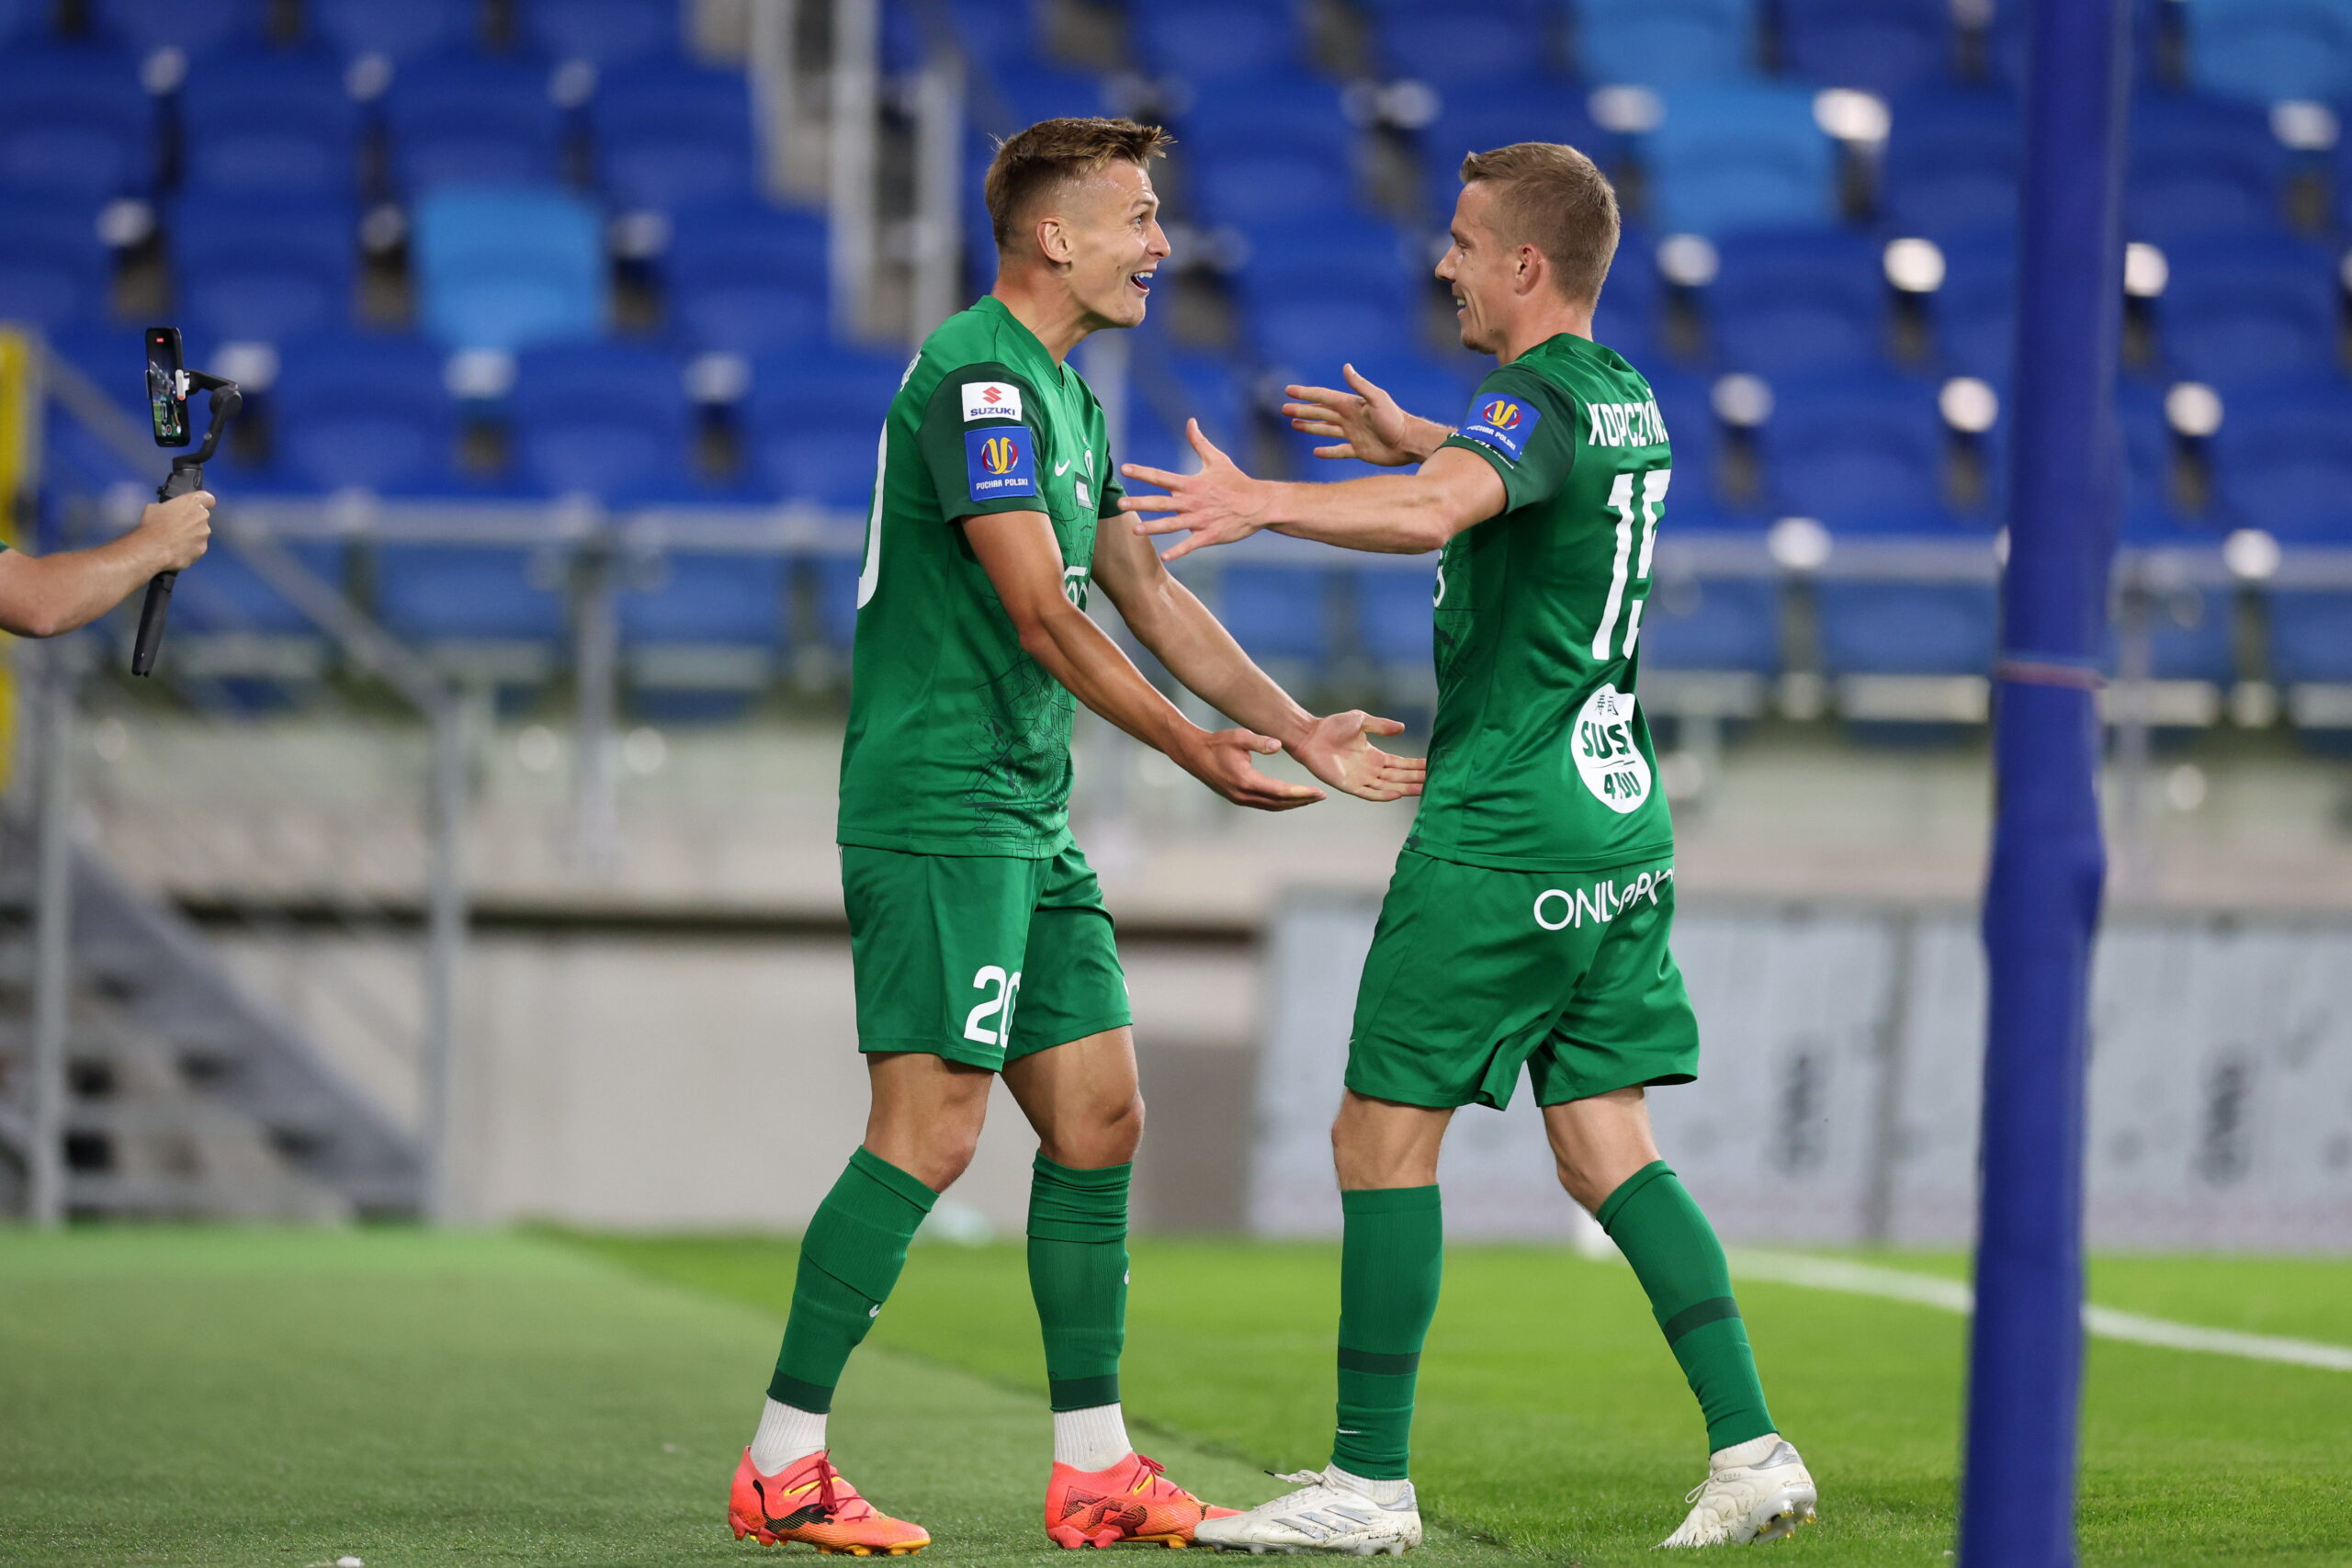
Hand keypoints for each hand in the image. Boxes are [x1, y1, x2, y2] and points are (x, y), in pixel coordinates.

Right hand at [136, 490, 214, 571]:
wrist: (154, 550)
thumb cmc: (152, 525)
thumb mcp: (155, 507)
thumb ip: (170, 507)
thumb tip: (169, 512)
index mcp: (192, 502)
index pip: (208, 498)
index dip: (203, 502)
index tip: (195, 507)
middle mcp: (202, 516)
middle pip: (202, 517)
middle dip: (193, 520)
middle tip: (178, 526)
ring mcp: (204, 533)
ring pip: (201, 532)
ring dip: (192, 535)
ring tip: (176, 540)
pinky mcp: (202, 548)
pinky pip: (198, 546)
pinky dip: (191, 548)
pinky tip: (178, 549)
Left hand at [1119, 421, 1270, 561]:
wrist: (1258, 504)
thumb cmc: (1236, 481)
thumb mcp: (1217, 459)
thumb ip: (1199, 442)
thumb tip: (1190, 421)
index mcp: (1191, 483)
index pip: (1161, 476)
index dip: (1142, 472)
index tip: (1124, 469)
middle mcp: (1192, 502)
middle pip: (1161, 502)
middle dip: (1139, 503)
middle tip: (1120, 505)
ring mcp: (1200, 520)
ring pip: (1172, 525)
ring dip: (1153, 527)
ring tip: (1135, 530)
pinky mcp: (1209, 535)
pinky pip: (1191, 544)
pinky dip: (1178, 551)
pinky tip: (1164, 558)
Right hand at [1177, 726, 1325, 811]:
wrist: (1194, 755)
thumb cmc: (1217, 743)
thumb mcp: (1238, 737)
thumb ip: (1259, 741)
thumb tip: (1278, 745)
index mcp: (1246, 780)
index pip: (1281, 791)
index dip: (1302, 793)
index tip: (1319, 792)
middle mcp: (1244, 794)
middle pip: (1280, 803)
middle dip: (1302, 800)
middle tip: (1321, 796)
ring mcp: (1240, 799)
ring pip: (1273, 806)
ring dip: (1293, 804)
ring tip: (1311, 799)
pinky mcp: (1239, 798)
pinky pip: (1265, 805)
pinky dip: (1280, 804)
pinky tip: (1291, 799)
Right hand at [1282, 364, 1425, 466]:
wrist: (1409, 441)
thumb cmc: (1395, 419)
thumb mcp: (1377, 399)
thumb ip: (1360, 385)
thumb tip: (1346, 367)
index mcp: (1351, 405)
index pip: (1323, 397)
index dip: (1306, 394)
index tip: (1288, 390)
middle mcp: (1350, 418)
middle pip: (1321, 413)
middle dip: (1303, 411)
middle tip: (1284, 409)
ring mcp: (1354, 434)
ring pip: (1326, 430)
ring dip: (1310, 427)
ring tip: (1294, 425)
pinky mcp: (1359, 450)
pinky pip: (1339, 450)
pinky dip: (1328, 451)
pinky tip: (1316, 451)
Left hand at [1287, 710, 1426, 802]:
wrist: (1310, 734)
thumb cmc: (1332, 726)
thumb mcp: (1362, 721)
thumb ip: (1381, 725)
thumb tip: (1403, 728)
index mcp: (1374, 756)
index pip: (1400, 763)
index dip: (1415, 765)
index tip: (1432, 765)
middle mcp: (1370, 770)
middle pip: (1398, 777)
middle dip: (1416, 778)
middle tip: (1435, 781)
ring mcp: (1360, 779)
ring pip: (1388, 786)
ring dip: (1405, 788)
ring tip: (1422, 789)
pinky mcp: (1349, 785)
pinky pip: (1369, 793)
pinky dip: (1382, 795)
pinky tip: (1397, 794)